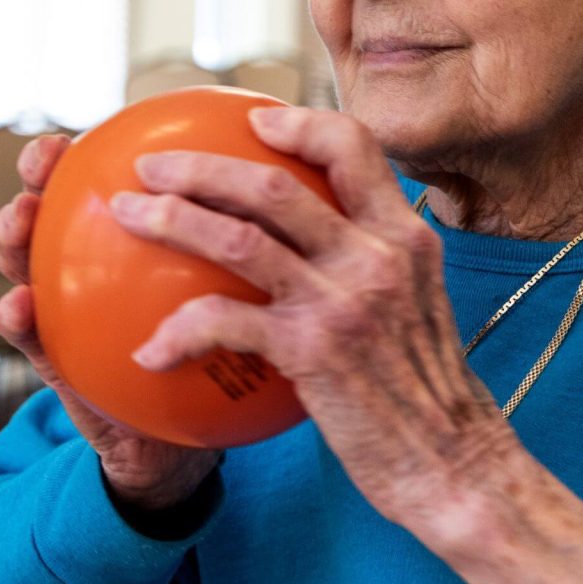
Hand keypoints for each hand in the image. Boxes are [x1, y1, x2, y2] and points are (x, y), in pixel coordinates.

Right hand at [0, 135, 219, 510]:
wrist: (199, 427)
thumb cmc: (226, 346)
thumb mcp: (249, 288)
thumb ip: (254, 237)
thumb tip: (291, 171)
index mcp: (143, 237)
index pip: (112, 183)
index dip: (92, 151)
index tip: (89, 127)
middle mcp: (102, 265)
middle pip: (63, 209)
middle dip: (43, 176)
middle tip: (44, 158)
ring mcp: (76, 313)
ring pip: (32, 263)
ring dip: (16, 238)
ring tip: (18, 220)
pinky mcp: (63, 364)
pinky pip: (37, 340)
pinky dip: (20, 321)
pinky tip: (19, 308)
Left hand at [111, 105, 514, 535]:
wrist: (454, 463)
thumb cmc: (427, 389)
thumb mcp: (418, 302)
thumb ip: (374, 261)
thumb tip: (316, 241)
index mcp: (404, 234)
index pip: (354, 146)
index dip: (299, 122)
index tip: (255, 121)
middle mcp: (378, 253)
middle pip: (275, 183)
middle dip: (202, 164)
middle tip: (153, 164)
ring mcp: (346, 299)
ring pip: (240, 236)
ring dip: (171, 220)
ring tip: (128, 214)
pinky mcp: (315, 349)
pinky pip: (225, 321)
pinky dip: (178, 331)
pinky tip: (149, 352)